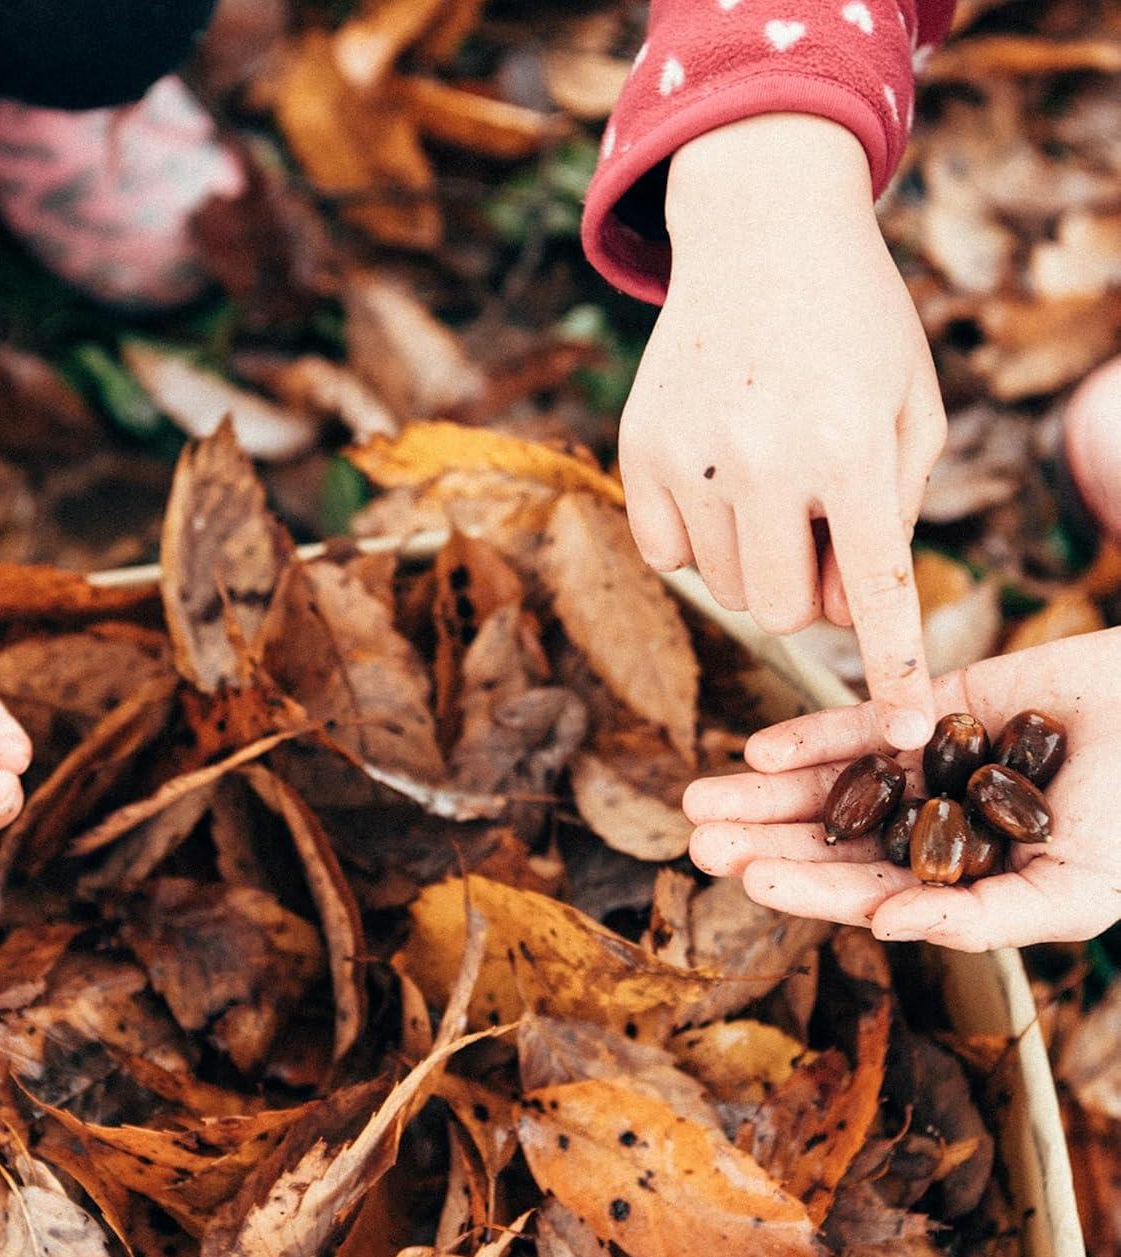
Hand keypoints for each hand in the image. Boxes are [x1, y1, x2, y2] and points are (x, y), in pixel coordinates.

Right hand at [619, 114, 947, 750]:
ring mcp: (689, 456)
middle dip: (811, 594)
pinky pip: (666, 555)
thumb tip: (850, 611)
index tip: (903, 730)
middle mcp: (764, 457)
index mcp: (851, 444)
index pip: (876, 589)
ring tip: (774, 491)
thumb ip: (896, 509)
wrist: (761, 231)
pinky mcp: (636, 451)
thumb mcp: (915, 404)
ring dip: (756, 561)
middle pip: (783, 608)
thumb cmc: (856, 326)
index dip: (894, 669)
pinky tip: (719, 484)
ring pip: (724, 586)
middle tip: (824, 541)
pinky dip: (697, 542)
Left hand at [684, 630, 1120, 950]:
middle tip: (697, 842)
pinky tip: (763, 750)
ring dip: (765, 792)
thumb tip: (884, 927)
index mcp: (954, 879)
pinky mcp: (933, 704)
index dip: (807, 887)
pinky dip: (814, 735)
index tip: (747, 878)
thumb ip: (981, 918)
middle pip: (829, 837)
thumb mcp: (1075, 895)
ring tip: (700, 799)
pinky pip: (864, 721)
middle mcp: (929, 824)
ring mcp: (927, 764)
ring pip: (830, 781)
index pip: (865, 889)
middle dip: (762, 840)